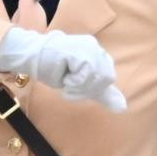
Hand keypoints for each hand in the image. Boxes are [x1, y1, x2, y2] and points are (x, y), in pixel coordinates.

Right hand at [0, 27, 125, 109]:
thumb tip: (123, 107)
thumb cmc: (54, 69)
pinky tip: (64, 78)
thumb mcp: (82, 85)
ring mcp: (87, 47)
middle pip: (106, 78)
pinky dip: (74, 82)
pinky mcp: (78, 51)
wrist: (33, 58)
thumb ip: (102, 93)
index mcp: (98, 53)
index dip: (93, 88)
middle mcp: (95, 47)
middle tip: (71, 88)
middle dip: (88, 89)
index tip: (76, 88)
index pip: (108, 78)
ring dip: (80, 87)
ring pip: (97, 77)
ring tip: (67, 84)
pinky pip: (86, 74)